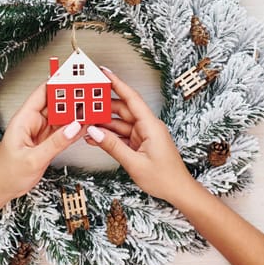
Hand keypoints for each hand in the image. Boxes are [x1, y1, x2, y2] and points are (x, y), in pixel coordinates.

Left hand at [0, 82, 85, 200]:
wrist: (2, 190)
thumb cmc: (7, 174)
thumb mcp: (33, 159)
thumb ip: (55, 143)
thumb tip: (73, 127)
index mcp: (24, 120)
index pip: (42, 93)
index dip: (57, 83)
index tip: (73, 76)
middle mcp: (33, 122)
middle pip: (55, 103)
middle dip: (72, 96)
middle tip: (89, 92)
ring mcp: (41, 132)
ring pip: (62, 117)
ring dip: (76, 112)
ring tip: (92, 106)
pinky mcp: (47, 141)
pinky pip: (64, 131)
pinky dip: (75, 128)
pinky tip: (86, 124)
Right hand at [85, 68, 193, 202]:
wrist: (178, 192)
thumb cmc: (164, 178)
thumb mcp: (134, 163)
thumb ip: (112, 146)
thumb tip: (94, 132)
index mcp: (150, 125)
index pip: (131, 98)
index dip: (117, 83)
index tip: (104, 73)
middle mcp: (147, 127)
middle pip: (122, 110)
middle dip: (104, 105)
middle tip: (86, 101)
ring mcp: (143, 135)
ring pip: (119, 123)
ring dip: (103, 124)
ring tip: (84, 122)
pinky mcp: (140, 144)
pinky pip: (121, 136)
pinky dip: (108, 137)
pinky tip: (94, 138)